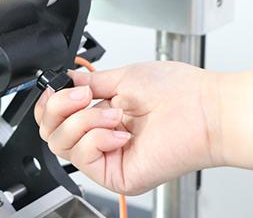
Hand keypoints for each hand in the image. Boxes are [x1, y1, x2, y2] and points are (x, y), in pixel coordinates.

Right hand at [34, 61, 221, 195]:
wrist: (204, 108)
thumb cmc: (178, 92)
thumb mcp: (122, 77)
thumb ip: (89, 83)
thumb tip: (65, 82)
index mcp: (102, 116)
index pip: (57, 118)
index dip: (48, 104)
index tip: (54, 88)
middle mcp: (102, 138)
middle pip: (51, 133)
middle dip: (60, 108)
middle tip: (84, 96)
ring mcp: (108, 158)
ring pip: (62, 144)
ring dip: (84, 121)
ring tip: (113, 113)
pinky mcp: (117, 175)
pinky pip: (84, 157)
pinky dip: (96, 137)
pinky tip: (119, 131)